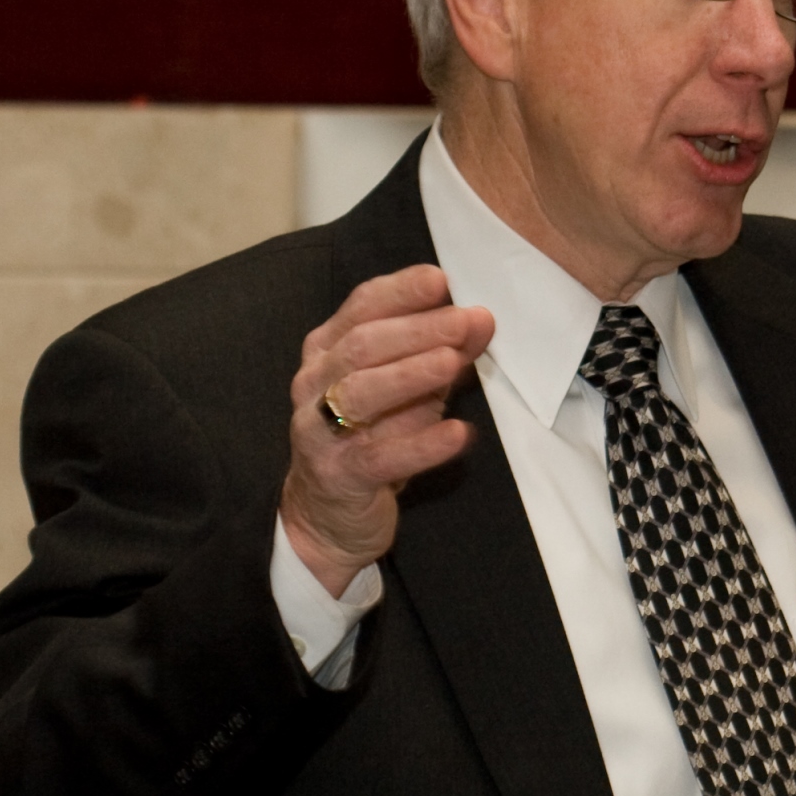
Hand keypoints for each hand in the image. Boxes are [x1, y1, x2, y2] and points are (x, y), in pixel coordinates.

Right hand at [282, 264, 494, 596]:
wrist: (329, 516)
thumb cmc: (372, 436)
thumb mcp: (409, 388)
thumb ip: (442, 351)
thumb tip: (481, 319)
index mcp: (328, 351)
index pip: (361, 308)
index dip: (401, 292)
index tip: (441, 279)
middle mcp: (315, 384)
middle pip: (362, 346)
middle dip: (416, 330)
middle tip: (464, 321)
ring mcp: (319, 431)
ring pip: (361, 393)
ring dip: (410, 374)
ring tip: (452, 362)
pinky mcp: (339, 476)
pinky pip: (379, 457)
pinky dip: (421, 444)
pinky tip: (457, 433)